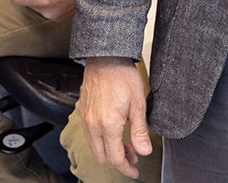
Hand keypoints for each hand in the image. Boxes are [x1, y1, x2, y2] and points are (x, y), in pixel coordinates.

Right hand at [80, 56, 151, 178]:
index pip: (115, 158)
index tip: (135, 171)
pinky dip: (101, 142)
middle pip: (102, 157)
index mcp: (108, 124)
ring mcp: (85, 118)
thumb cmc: (122, 76)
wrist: (105, 57)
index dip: (126, 168)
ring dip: (109, 152)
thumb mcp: (138, 105)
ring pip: (94, 148)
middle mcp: (93, 124)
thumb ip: (140, 131)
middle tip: (133, 159)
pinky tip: (114, 134)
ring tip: (126, 146)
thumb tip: (144, 152)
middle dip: (118, 162)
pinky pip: (90, 136)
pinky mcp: (83, 112)